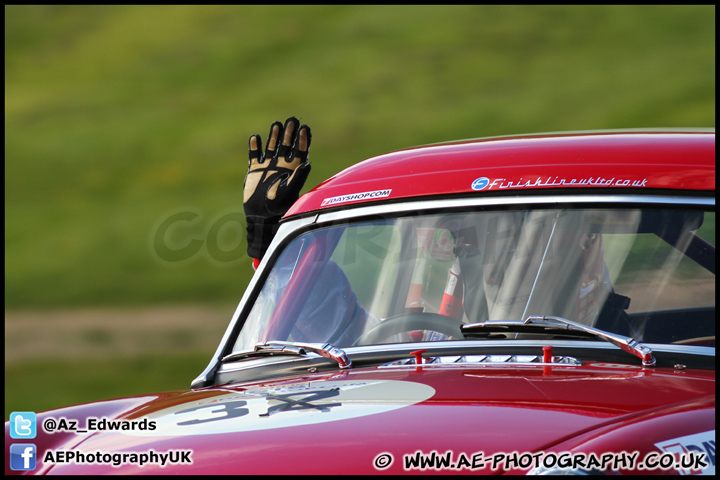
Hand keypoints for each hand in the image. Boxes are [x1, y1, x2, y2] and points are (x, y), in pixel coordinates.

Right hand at [243, 117, 311, 259]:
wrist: (262, 215)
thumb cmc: (279, 205)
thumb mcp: (290, 190)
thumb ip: (298, 176)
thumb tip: (307, 163)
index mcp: (293, 169)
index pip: (300, 150)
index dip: (303, 139)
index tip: (304, 128)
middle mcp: (282, 165)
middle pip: (287, 145)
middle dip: (290, 133)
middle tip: (292, 120)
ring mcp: (268, 165)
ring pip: (271, 146)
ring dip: (274, 136)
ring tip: (277, 124)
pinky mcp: (255, 169)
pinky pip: (254, 155)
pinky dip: (254, 146)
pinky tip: (255, 137)